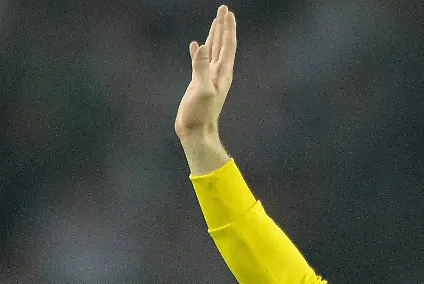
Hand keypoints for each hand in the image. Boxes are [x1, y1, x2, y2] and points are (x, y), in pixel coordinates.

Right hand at [175, 5, 236, 140]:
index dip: (227, 28)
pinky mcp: (199, 82)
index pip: (227, 45)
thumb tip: (202, 45)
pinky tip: (197, 44)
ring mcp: (209, 77)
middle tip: (224, 9)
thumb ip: (201, 68)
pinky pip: (200, 61)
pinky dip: (199, 51)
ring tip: (216, 21)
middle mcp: (218, 73)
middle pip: (223, 44)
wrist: (196, 132)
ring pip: (213, 50)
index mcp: (222, 73)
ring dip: (214, 35)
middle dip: (223, 26)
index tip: (227, 12)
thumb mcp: (201, 90)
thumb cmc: (200, 115)